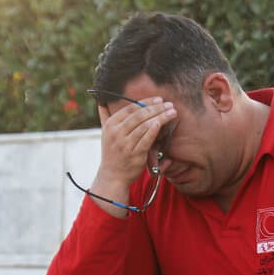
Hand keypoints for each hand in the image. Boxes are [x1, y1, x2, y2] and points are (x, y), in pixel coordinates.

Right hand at [89, 98, 175, 215]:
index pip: (130, 109)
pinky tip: (161, 123)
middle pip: (139, 115)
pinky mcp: (135, 154)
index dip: (145, 102)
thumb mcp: (105, 133)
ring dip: (160, 117)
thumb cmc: (112, 153)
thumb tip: (101, 101)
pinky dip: (153, 130)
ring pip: (145, 126)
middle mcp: (117, 132)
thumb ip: (105, 116)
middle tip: (169, 104)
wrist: (112, 176)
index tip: (158, 99)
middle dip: (156, 108)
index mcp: (110, 125)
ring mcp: (126, 144)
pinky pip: (146, 140)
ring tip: (172, 112)